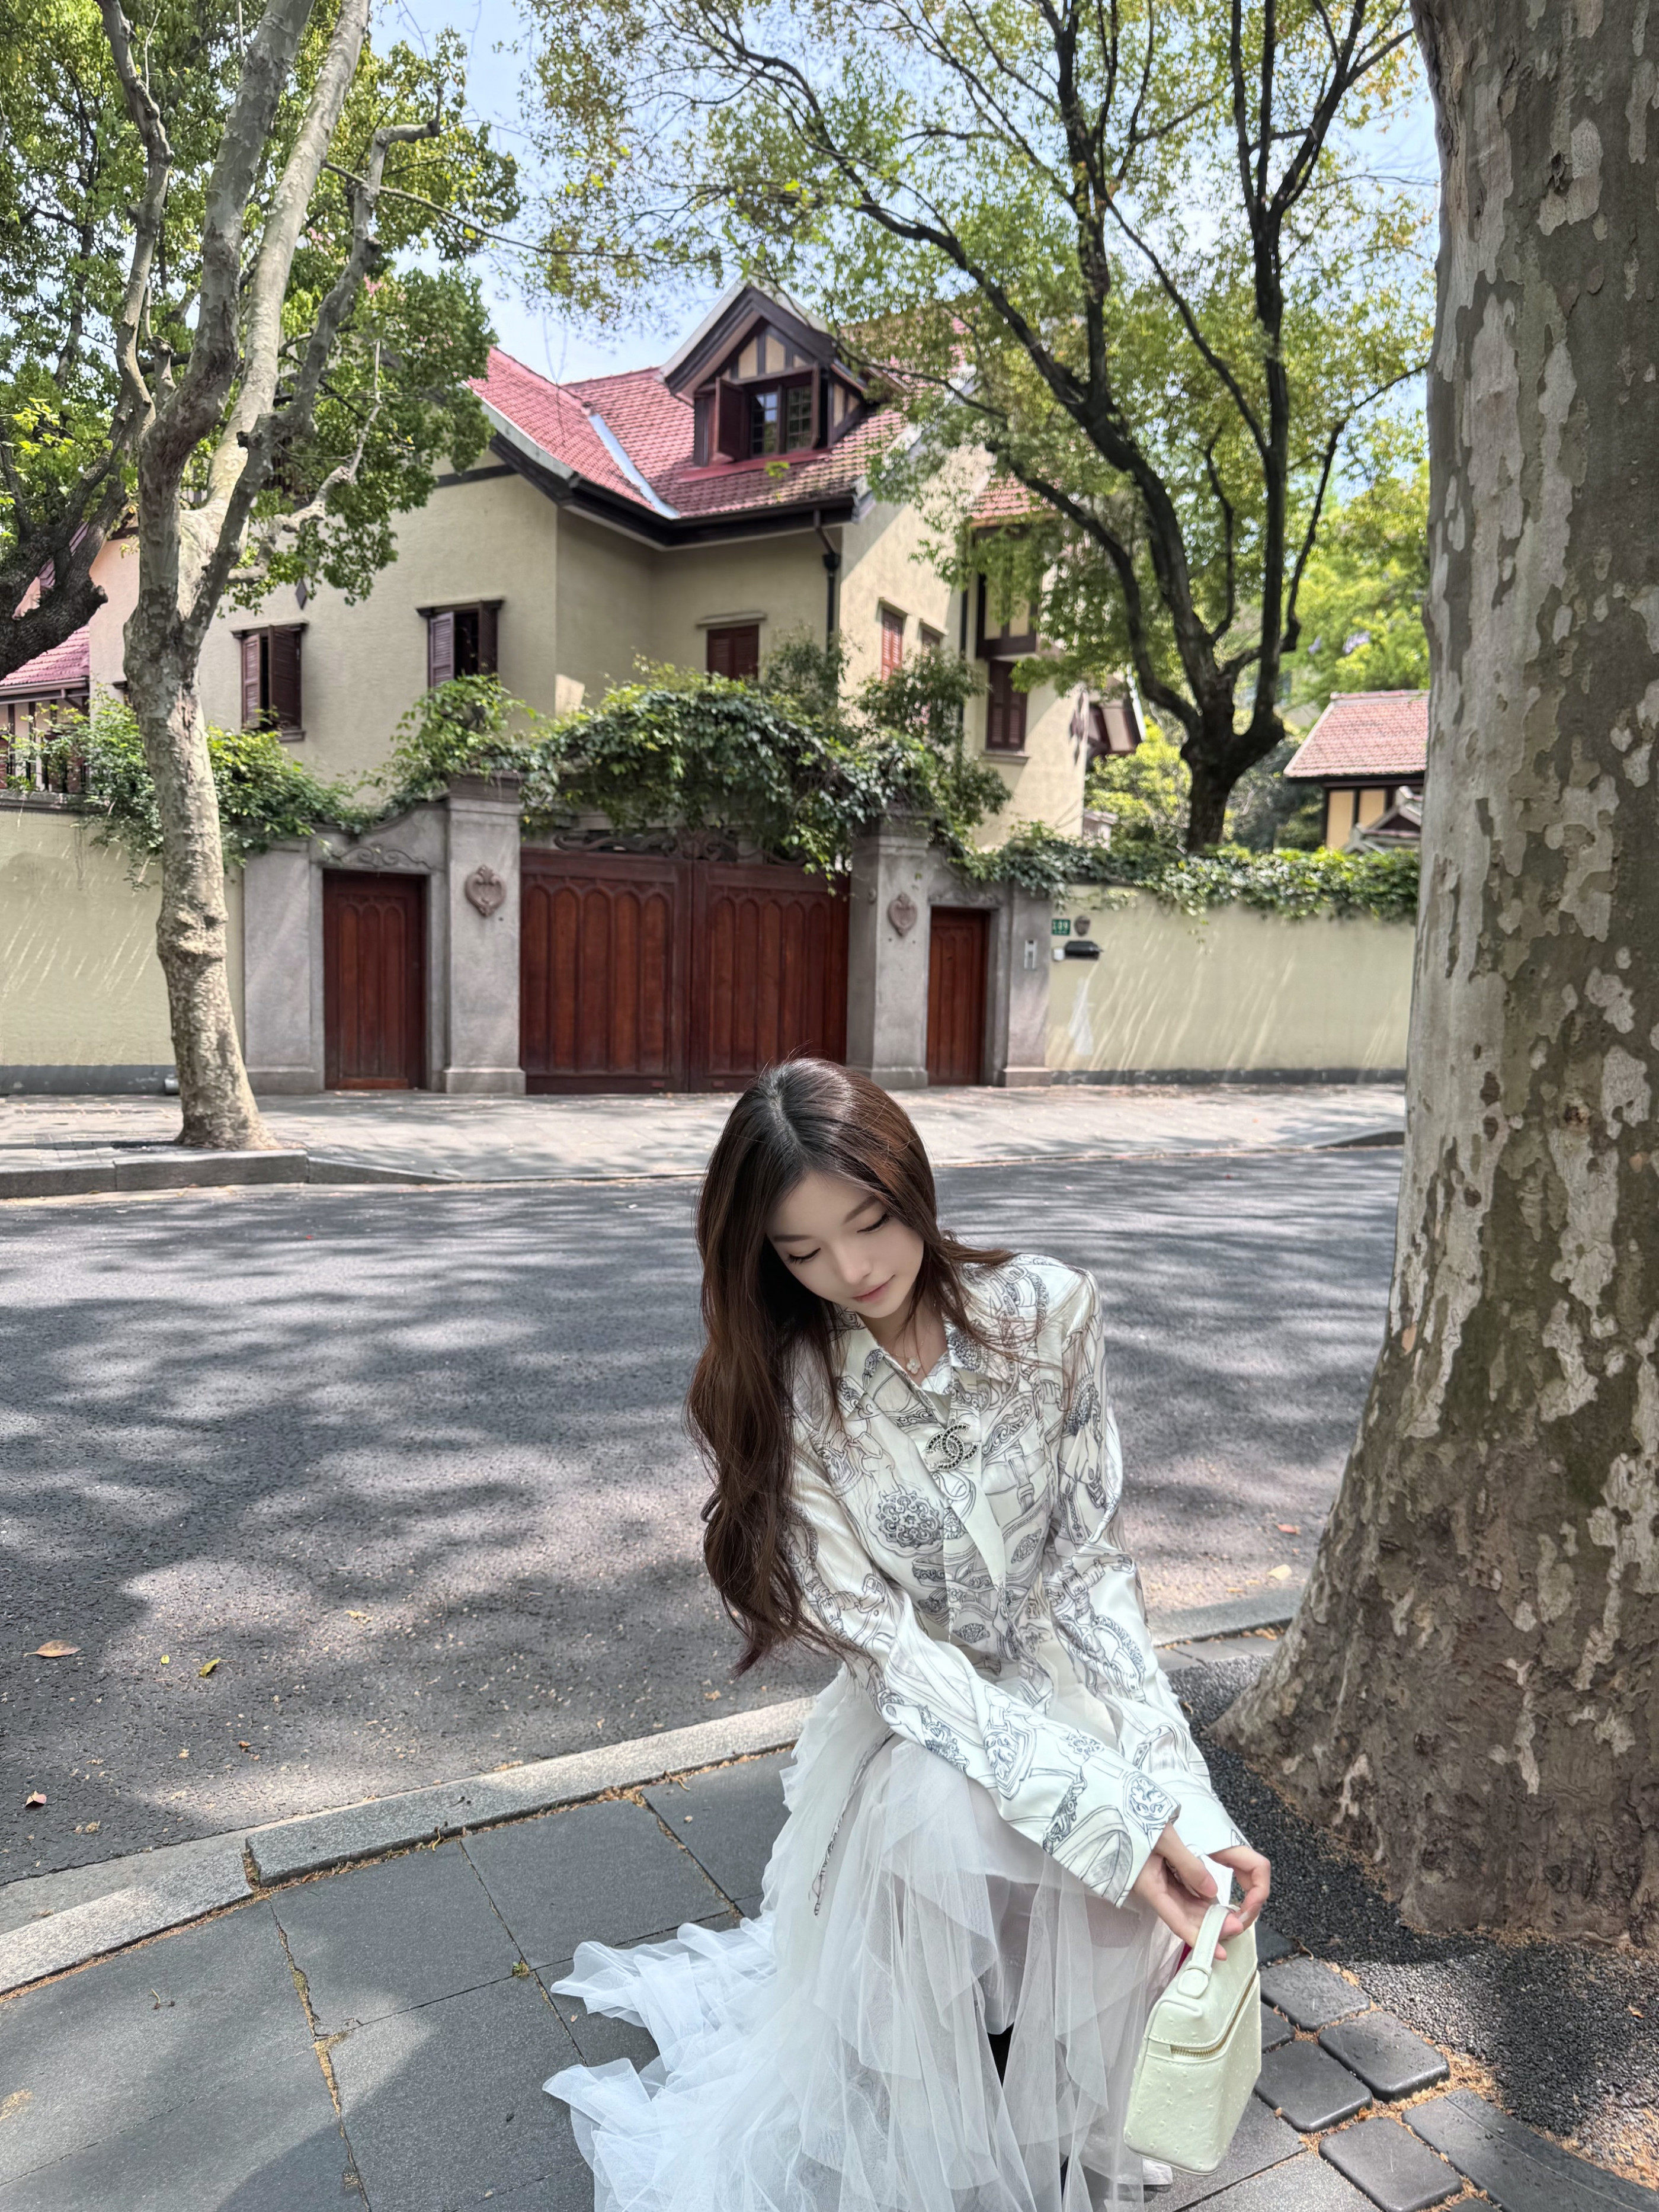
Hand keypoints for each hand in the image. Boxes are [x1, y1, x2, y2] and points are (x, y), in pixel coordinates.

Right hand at [1130, 1829, 1270, 1957]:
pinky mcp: (1158, 1872)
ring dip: (1206, 1913)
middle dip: (1209, 1925)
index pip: (1177, 1921)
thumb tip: (1212, 1892)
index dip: (1198, 1939)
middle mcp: (1153, 1888)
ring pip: (1185, 1904)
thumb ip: (1189, 1864)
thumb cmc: (1132, 1820)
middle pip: (1184, 1916)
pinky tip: (1215, 1899)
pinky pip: (1181, 1890)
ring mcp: (1156, 1881)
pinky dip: (1199, 1897)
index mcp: (1149, 1885)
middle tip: (1236, 1927)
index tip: (1219, 1953)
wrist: (1111, 1808)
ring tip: (1231, 1916)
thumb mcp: (1164, 1838)